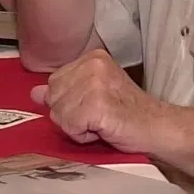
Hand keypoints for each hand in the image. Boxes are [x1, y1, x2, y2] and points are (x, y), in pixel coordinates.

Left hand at [31, 48, 169, 154]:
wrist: (159, 129)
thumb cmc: (128, 115)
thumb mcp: (92, 96)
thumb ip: (64, 91)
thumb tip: (34, 93)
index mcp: (91, 58)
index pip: (54, 82)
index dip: (69, 102)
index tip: (94, 107)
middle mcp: (92, 65)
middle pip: (53, 98)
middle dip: (70, 115)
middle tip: (99, 117)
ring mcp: (94, 83)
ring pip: (59, 114)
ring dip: (77, 127)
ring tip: (102, 124)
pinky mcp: (97, 105)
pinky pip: (70, 126)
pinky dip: (83, 135)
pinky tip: (103, 130)